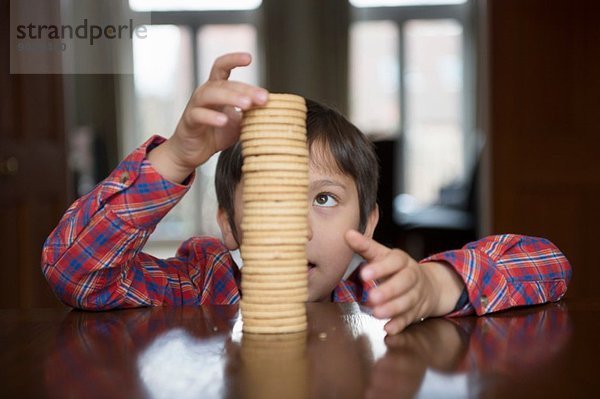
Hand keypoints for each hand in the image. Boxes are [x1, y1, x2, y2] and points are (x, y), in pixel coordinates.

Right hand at [148, 52, 268, 182]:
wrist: (192, 152)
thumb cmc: (216, 133)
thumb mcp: (239, 121)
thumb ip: (252, 113)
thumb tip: (274, 108)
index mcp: (216, 89)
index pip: (222, 67)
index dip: (233, 60)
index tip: (249, 58)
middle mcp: (204, 93)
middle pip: (223, 83)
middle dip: (245, 89)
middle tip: (263, 98)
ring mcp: (195, 106)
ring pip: (210, 95)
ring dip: (230, 97)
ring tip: (246, 104)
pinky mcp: (189, 122)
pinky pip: (199, 115)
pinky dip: (211, 117)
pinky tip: (224, 121)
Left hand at [345, 230, 463, 333]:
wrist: (428, 285)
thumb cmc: (396, 268)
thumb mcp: (382, 255)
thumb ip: (365, 246)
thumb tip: (347, 234)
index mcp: (401, 260)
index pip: (394, 261)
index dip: (381, 268)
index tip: (364, 274)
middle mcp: (411, 276)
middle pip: (404, 282)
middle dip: (388, 290)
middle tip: (371, 297)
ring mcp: (416, 294)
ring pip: (408, 301)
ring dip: (392, 308)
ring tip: (376, 313)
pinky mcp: (416, 311)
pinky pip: (409, 319)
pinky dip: (400, 324)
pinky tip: (389, 329)